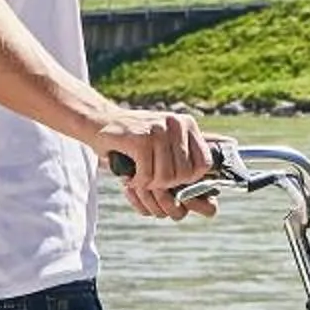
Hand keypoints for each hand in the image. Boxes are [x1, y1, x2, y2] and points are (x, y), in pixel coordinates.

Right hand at [96, 110, 212, 220]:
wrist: (99, 121)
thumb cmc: (135, 139)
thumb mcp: (164, 140)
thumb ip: (185, 155)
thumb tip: (210, 188)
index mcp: (187, 124)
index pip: (204, 163)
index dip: (190, 180)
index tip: (173, 180)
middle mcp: (176, 123)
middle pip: (185, 175)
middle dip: (166, 185)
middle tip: (150, 179)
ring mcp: (158, 130)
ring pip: (166, 178)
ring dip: (150, 184)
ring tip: (140, 177)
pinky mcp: (140, 139)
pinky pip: (147, 176)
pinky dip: (138, 182)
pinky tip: (130, 176)